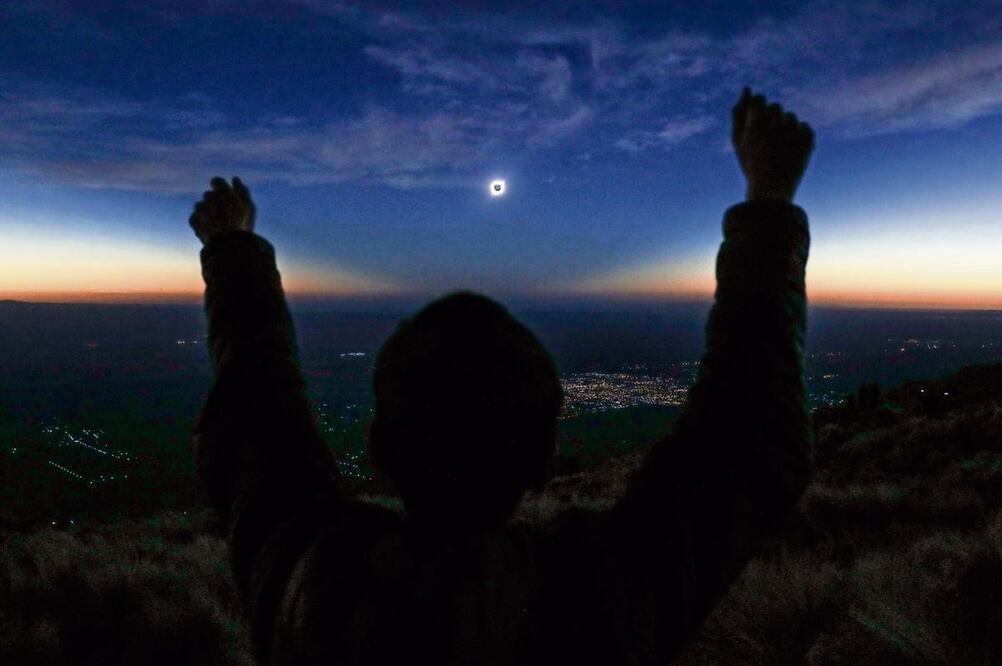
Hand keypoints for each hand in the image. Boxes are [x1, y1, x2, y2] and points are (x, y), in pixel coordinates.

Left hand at [189, 177, 255, 244]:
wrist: (228, 244)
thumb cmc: (241, 223)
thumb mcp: (248, 206)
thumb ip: (241, 190)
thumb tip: (235, 179)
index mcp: (222, 190)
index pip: (217, 181)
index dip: (222, 189)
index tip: (227, 198)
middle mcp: (208, 196)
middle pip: (209, 195)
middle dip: (214, 202)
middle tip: (224, 214)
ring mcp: (199, 208)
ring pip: (201, 206)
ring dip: (207, 211)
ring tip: (217, 224)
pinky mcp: (193, 220)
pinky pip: (196, 218)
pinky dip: (201, 222)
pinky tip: (210, 229)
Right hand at [732, 88, 813, 202]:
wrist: (771, 189)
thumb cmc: (751, 164)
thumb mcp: (738, 140)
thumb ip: (739, 113)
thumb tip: (747, 88)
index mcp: (756, 122)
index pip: (760, 99)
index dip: (758, 112)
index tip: (757, 127)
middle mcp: (775, 123)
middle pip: (776, 107)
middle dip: (772, 120)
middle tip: (767, 142)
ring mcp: (794, 132)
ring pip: (791, 117)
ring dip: (785, 128)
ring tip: (779, 149)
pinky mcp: (808, 140)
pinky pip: (805, 128)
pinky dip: (799, 137)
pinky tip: (790, 151)